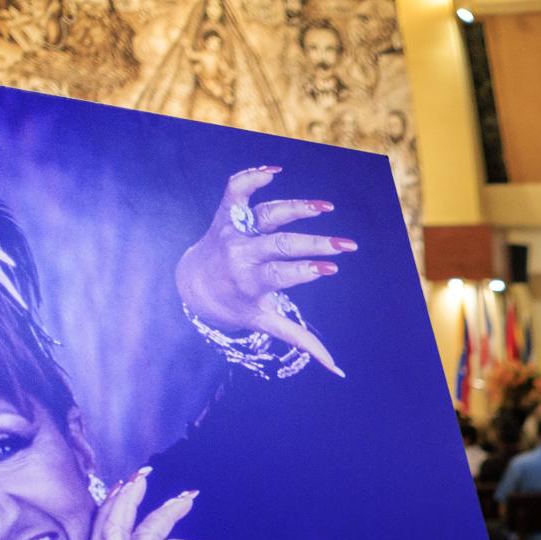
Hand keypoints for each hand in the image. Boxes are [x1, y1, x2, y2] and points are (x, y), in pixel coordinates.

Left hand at [175, 165, 355, 376]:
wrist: (194, 284)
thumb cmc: (235, 305)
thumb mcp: (264, 323)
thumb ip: (299, 340)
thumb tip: (335, 368)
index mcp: (249, 282)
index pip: (279, 274)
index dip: (304, 271)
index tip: (330, 268)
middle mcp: (240, 253)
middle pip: (280, 244)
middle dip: (315, 244)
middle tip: (347, 245)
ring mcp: (233, 231)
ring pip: (265, 214)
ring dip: (296, 208)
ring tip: (325, 207)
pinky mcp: (226, 213)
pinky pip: (236, 190)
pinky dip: (251, 177)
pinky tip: (275, 171)